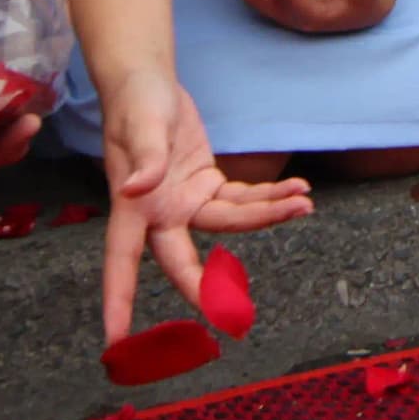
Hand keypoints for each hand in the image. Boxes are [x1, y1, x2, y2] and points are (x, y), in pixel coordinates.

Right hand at [92, 64, 305, 342]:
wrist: (148, 79)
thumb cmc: (136, 101)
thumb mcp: (141, 124)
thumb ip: (143, 158)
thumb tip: (136, 189)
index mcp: (132, 207)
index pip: (120, 262)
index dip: (118, 302)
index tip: (115, 340)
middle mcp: (159, 213)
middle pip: (184, 262)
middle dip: (213, 288)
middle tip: (238, 317)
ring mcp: (185, 201)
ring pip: (228, 224)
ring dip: (267, 216)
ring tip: (303, 202)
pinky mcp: (206, 185)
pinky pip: (241, 199)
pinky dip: (268, 195)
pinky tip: (295, 188)